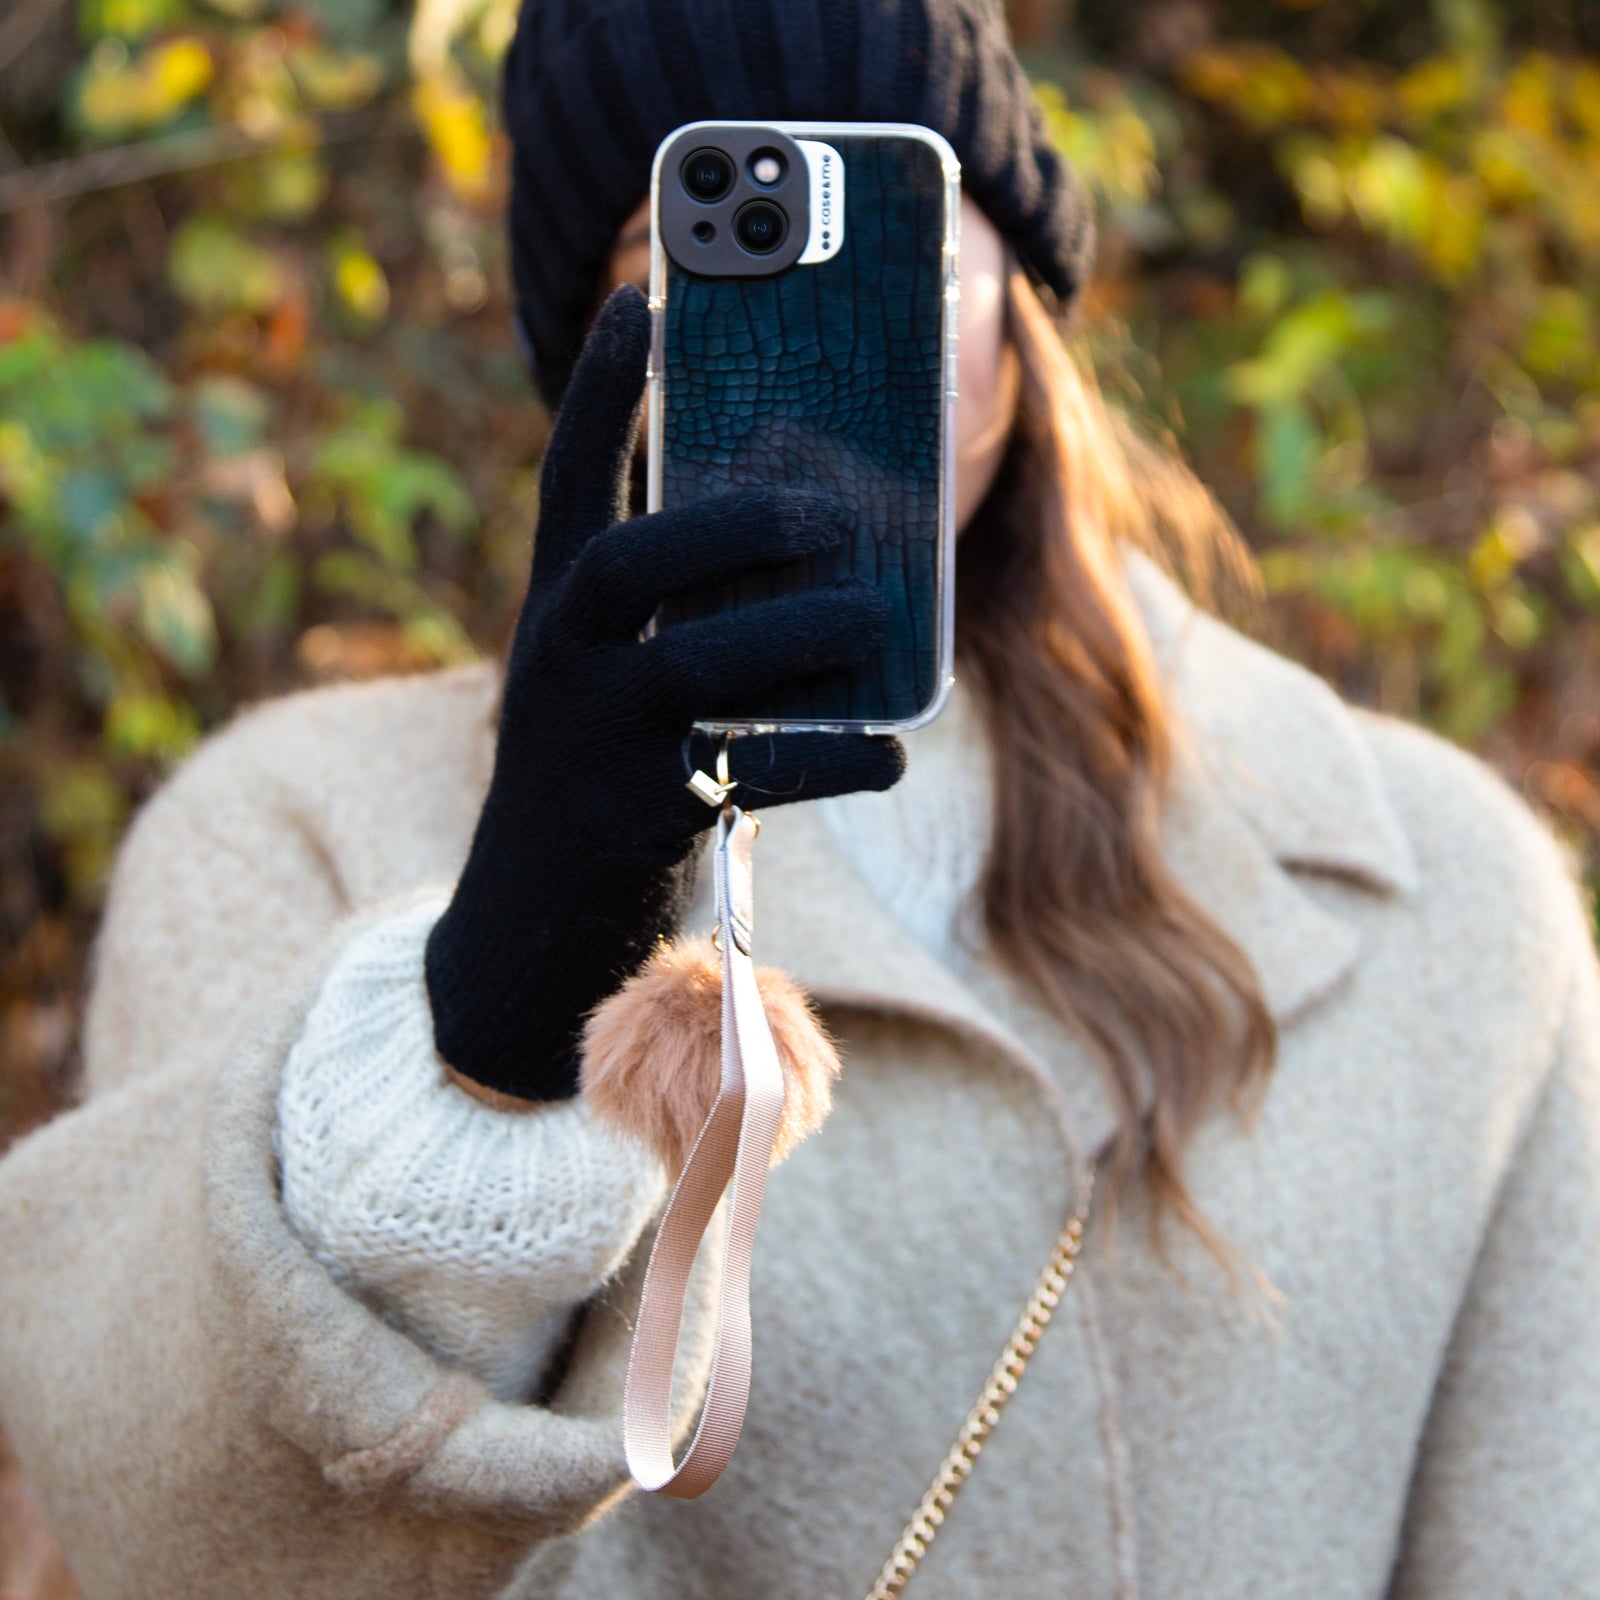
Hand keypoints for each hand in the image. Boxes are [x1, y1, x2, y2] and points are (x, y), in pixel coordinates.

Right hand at [425, 285, 905, 1101]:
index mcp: (554, 612)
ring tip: (874, 613)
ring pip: (691, 667)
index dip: (603, 389)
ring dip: (792, 632)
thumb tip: (809, 537)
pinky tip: (891, 753)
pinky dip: (830, 759)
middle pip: (625, 564)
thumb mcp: (609, 677)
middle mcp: (559, 666)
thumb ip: (674, 609)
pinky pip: (751, 777)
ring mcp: (593, 747)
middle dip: (724, 522)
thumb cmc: (599, 773)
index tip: (642, 294)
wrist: (531, 926)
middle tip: (822, 511)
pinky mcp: (638, 821)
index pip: (566, 480)